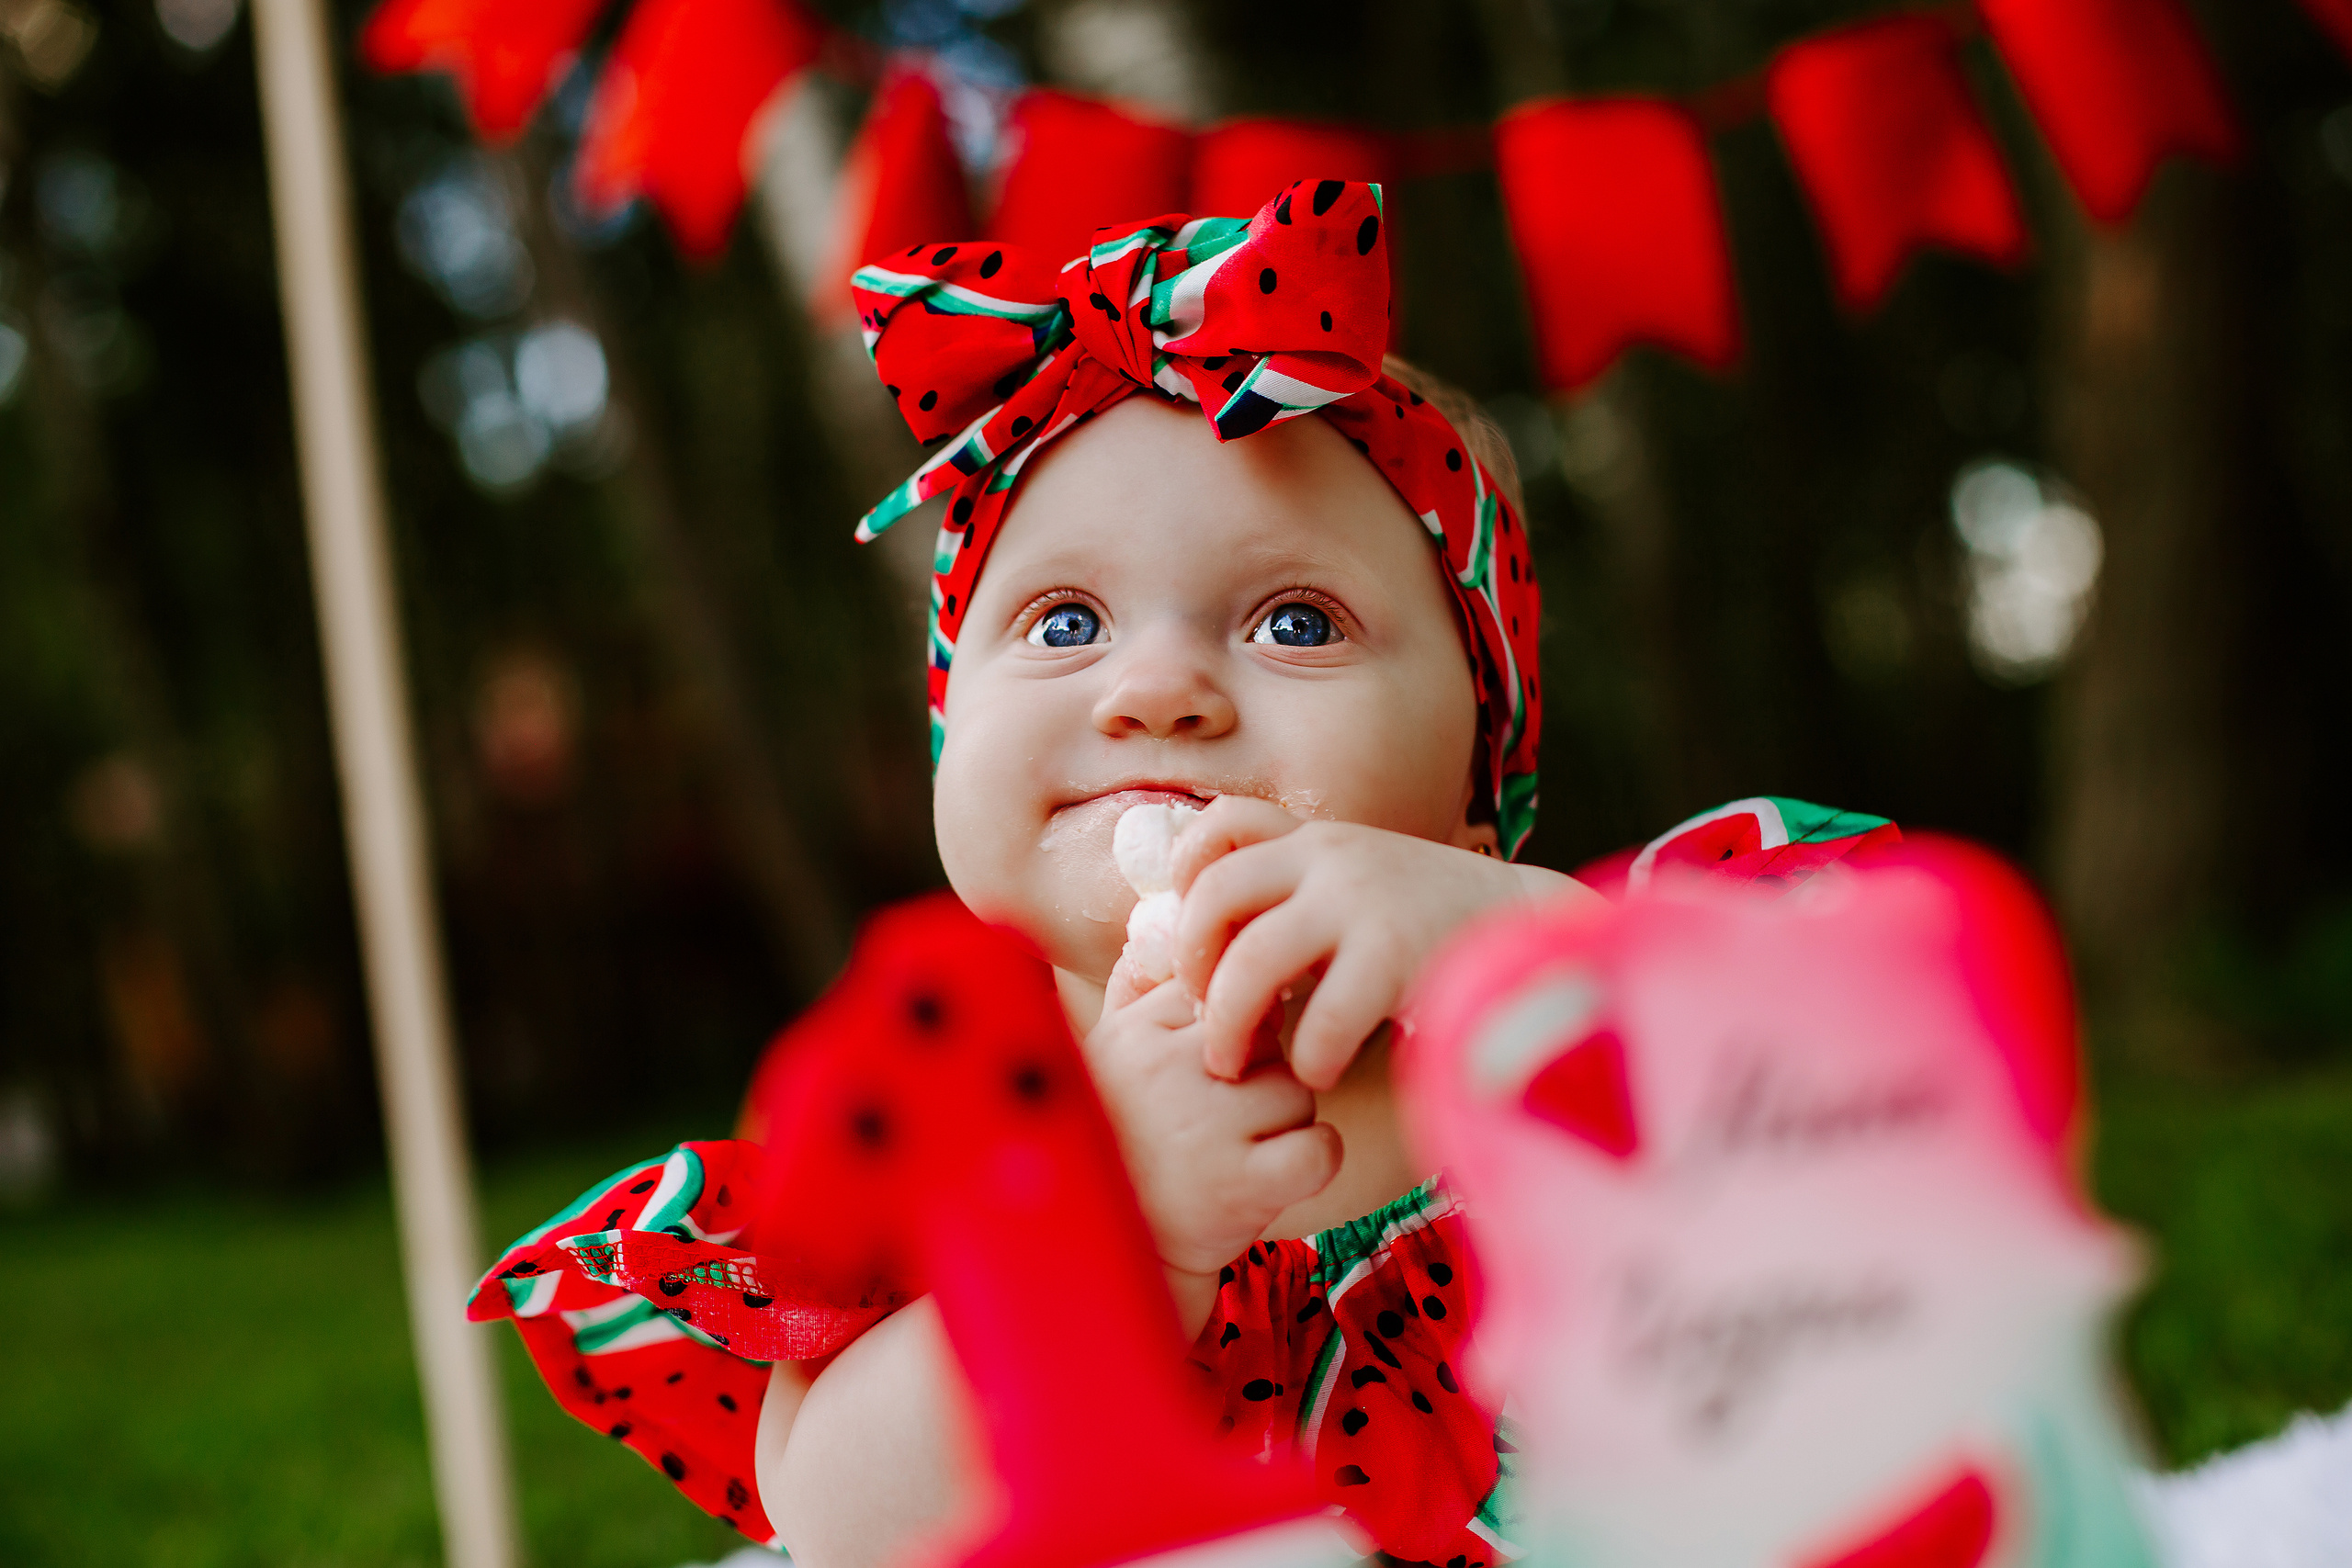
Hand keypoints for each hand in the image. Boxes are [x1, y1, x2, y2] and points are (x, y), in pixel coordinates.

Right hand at [1082, 963, 1342, 1293]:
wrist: (1111, 1254)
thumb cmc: (1120, 1144)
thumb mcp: (1108, 1057)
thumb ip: (1135, 989)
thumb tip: (1159, 920)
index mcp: (1138, 1033)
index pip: (1226, 992)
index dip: (1238, 1028)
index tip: (1218, 1065)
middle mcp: (1170, 1071)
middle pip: (1268, 1037)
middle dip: (1264, 1074)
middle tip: (1232, 1117)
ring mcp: (1208, 1128)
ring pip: (1298, 1088)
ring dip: (1287, 1121)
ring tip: (1244, 1150)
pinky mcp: (1242, 1186)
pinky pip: (1319, 1146)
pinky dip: (1315, 1160)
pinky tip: (1280, 1174)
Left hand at [1170, 796, 1597, 1089]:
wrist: (1538, 934)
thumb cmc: (1433, 929)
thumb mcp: (1361, 890)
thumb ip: (1299, 901)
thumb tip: (1212, 953)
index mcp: (1318, 838)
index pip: (1221, 825)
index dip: (1187, 878)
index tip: (1198, 936)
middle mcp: (1333, 856)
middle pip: (1216, 896)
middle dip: (1192, 965)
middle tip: (1204, 1017)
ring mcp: (1363, 900)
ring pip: (1253, 959)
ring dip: (1229, 1023)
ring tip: (1239, 1064)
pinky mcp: (1396, 954)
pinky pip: (1320, 1017)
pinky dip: (1306, 1056)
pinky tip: (1320, 1071)